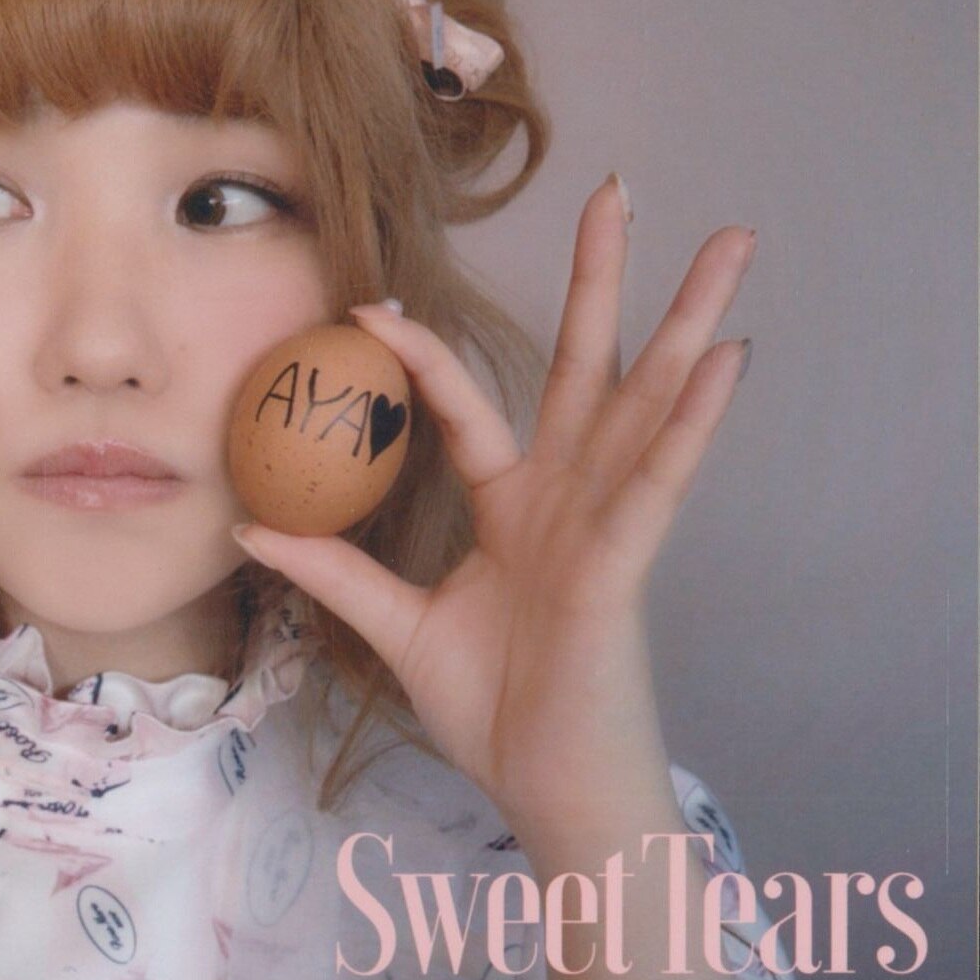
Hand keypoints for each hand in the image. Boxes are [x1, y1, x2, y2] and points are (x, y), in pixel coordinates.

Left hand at [234, 174, 755, 846]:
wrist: (546, 791)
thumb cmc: (495, 712)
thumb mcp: (396, 627)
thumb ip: (334, 570)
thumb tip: (250, 530)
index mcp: (518, 506)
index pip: (464, 405)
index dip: (420, 352)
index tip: (374, 300)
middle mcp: (569, 497)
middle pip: (591, 366)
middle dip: (605, 280)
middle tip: (619, 189)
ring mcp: (606, 523)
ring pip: (647, 402)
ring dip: (688, 320)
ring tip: (729, 243)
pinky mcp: (625, 566)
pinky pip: (658, 484)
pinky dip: (691, 422)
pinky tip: (723, 359)